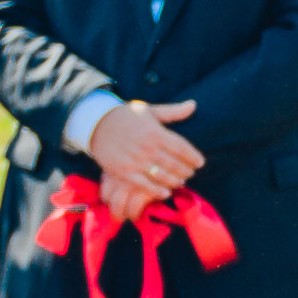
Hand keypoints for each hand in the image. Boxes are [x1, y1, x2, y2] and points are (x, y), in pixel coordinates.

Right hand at [82, 96, 204, 189]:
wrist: (96, 123)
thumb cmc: (126, 115)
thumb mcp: (150, 110)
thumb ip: (173, 112)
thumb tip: (194, 105)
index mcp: (156, 132)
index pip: (182, 148)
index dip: (194, 157)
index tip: (200, 162)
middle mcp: (147, 147)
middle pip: (175, 164)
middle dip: (186, 170)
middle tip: (191, 173)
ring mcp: (135, 161)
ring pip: (162, 176)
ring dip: (175, 181)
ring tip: (181, 181)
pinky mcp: (124, 171)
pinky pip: (144, 185)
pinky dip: (156, 190)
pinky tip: (165, 192)